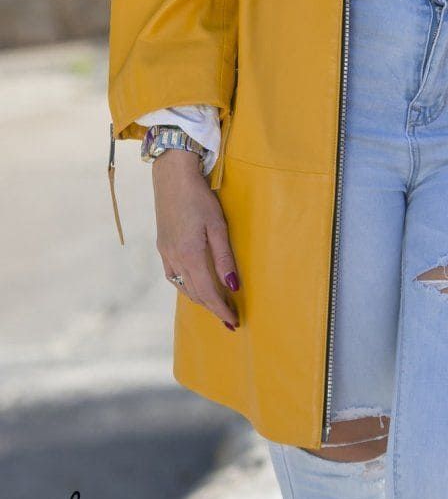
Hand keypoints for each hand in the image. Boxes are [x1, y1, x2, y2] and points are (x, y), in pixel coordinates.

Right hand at [153, 150, 240, 328]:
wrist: (171, 176)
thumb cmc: (199, 198)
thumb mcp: (218, 226)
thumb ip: (224, 258)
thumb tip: (232, 287)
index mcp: (189, 256)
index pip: (208, 293)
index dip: (221, 310)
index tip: (234, 322)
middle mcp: (174, 259)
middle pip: (195, 294)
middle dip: (212, 308)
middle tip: (229, 318)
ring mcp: (165, 253)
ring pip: (183, 287)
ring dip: (199, 298)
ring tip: (216, 305)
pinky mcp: (162, 246)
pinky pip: (174, 276)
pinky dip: (186, 286)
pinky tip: (195, 284)